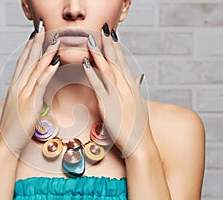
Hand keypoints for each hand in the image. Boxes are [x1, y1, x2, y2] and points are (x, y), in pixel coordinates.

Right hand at [0, 27, 60, 157]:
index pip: (22, 64)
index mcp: (14, 88)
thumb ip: (25, 97)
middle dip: (35, 44)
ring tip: (53, 40)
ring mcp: (23, 95)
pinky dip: (47, 71)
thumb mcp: (18, 109)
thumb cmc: (12, 129)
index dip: (29, 49)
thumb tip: (34, 91)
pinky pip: (40, 84)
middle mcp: (17, 88)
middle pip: (27, 61)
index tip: (35, 37)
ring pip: (34, 69)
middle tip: (42, 29)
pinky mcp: (30, 104)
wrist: (4, 145)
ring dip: (45, 53)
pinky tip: (54, 62)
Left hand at [83, 26, 148, 157]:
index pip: (123, 63)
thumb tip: (135, 79)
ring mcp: (118, 95)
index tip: (112, 36)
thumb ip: (134, 92)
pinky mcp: (109, 105)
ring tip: (91, 41)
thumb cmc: (139, 128)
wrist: (140, 144)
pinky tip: (86, 63)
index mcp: (132, 88)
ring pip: (107, 70)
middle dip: (108, 45)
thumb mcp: (138, 106)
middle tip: (103, 30)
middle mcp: (126, 88)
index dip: (117, 48)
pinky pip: (99, 86)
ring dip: (98, 54)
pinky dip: (92, 73)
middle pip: (116, 62)